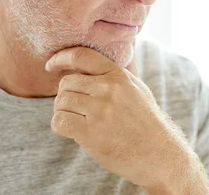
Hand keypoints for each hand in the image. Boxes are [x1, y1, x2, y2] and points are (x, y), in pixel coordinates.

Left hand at [44, 47, 194, 190]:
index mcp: (118, 75)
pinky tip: (71, 130)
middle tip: (74, 107)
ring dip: (63, 111)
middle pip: (66, 82)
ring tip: (76, 119)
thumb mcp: (135, 88)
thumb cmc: (145, 120)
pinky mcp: (91, 132)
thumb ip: (113, 74)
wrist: (157, 152)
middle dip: (65, 94)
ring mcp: (100, 110)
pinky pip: (59, 121)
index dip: (61, 58)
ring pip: (61, 102)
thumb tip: (87, 62)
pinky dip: (60, 125)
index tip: (51, 66)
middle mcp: (109, 89)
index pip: (82, 56)